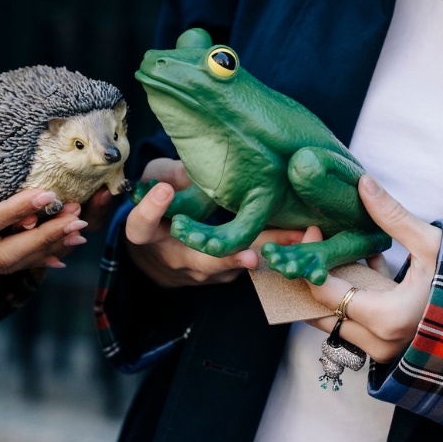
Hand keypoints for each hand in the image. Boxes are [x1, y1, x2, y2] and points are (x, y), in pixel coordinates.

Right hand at [125, 161, 305, 287]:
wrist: (157, 249)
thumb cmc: (157, 207)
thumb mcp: (154, 184)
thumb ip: (169, 176)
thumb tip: (192, 167)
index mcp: (147, 234)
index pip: (142, 226)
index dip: (151, 210)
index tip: (165, 191)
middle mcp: (175, 258)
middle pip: (200, 261)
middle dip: (226, 257)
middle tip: (248, 253)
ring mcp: (201, 271)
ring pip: (236, 265)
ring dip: (267, 252)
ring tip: (292, 244)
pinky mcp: (223, 274)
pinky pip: (248, 262)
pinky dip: (274, 251)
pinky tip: (300, 239)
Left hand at [302, 176, 442, 362]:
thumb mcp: (431, 246)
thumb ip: (393, 216)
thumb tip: (363, 184)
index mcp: (386, 318)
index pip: (324, 293)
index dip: (310, 261)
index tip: (312, 233)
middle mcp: (378, 342)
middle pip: (320, 313)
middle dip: (310, 280)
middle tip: (309, 248)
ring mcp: (381, 350)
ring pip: (334, 322)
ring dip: (329, 290)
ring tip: (332, 256)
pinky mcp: (386, 349)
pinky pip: (354, 324)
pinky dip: (351, 298)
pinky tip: (364, 266)